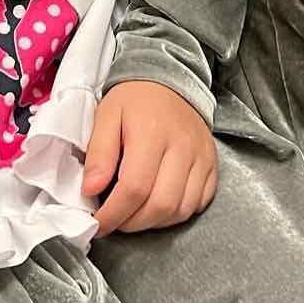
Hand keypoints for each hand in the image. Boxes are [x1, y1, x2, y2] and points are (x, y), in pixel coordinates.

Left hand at [83, 79, 218, 234]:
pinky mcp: (212, 163)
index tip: (98, 223)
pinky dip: (178, 213)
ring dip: (154, 222)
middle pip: (160, 205)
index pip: (134, 188)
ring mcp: (201, 156)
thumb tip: (91, 190)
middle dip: (132, 223)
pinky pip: (200, 202)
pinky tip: (160, 204)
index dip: (113, 214)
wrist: (169, 79)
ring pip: (181, 209)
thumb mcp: (106, 116)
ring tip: (135, 213)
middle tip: (115, 219)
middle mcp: (182, 146)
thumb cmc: (135, 99)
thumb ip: (98, 154)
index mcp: (152, 133)